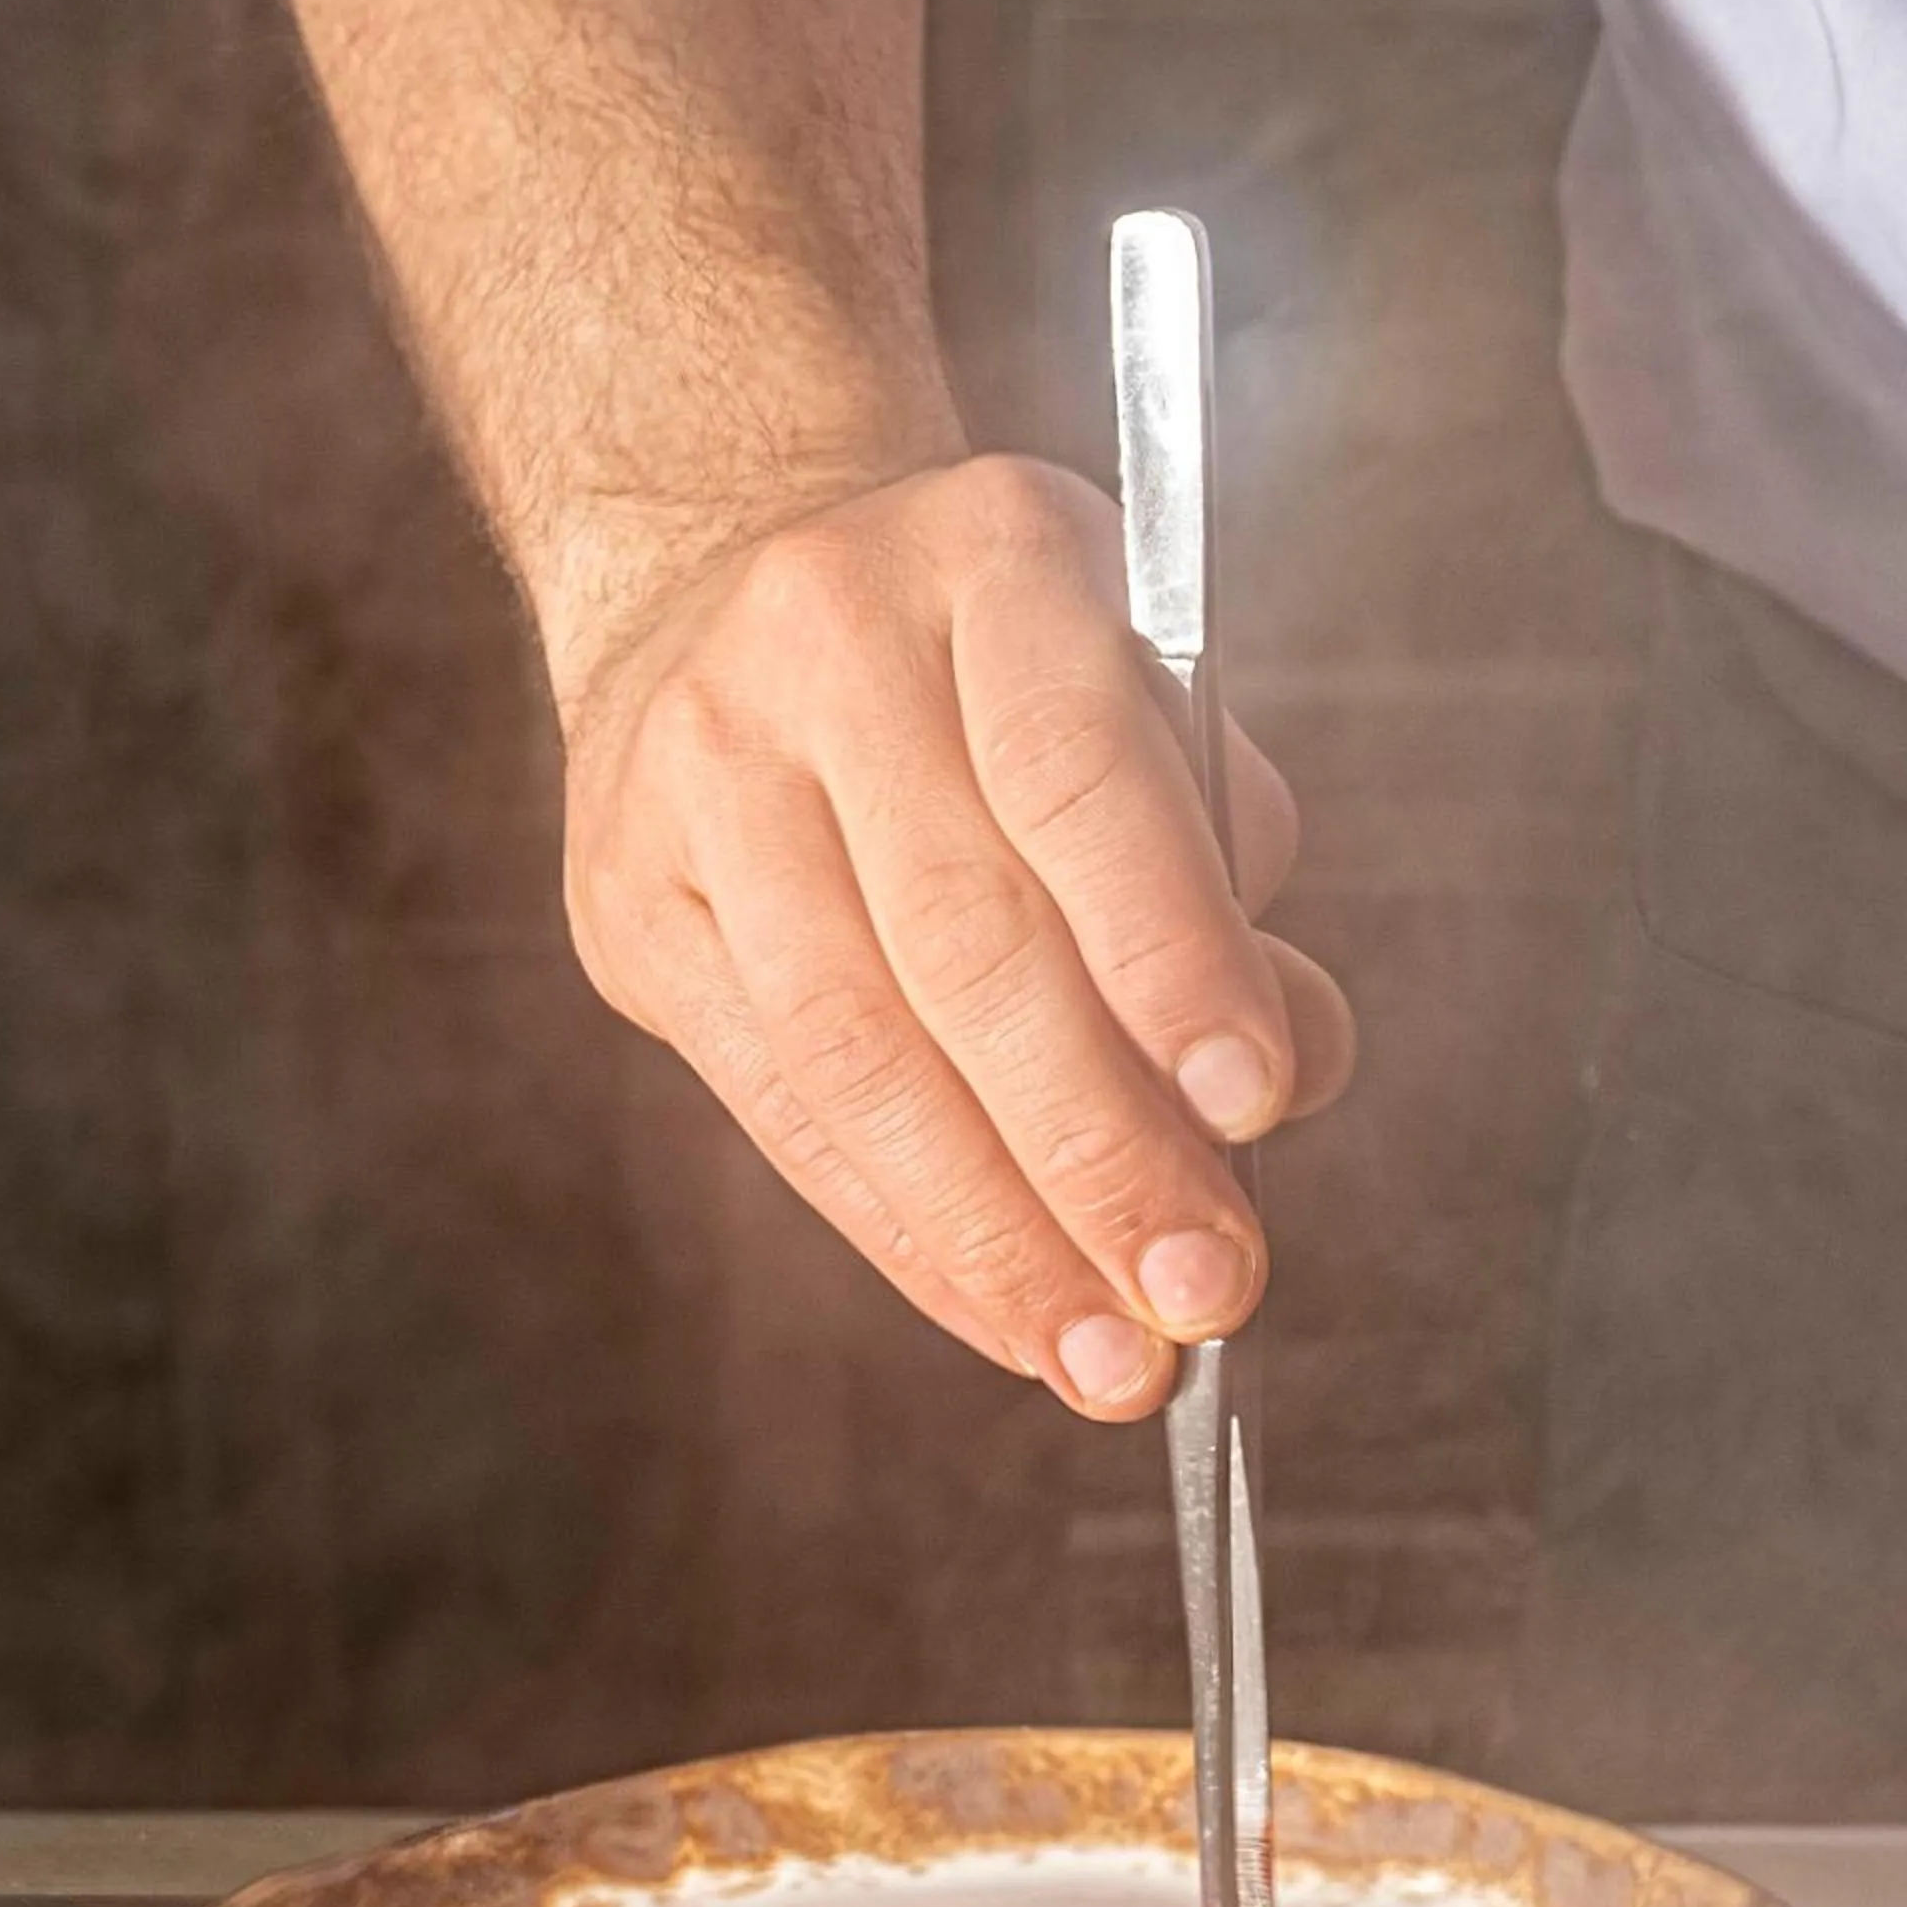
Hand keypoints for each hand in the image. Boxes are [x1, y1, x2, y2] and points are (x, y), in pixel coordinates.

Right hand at [555, 455, 1353, 1417]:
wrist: (715, 575)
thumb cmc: (973, 668)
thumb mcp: (1132, 691)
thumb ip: (1215, 867)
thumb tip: (1280, 1083)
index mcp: (984, 556)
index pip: (1079, 776)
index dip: (1170, 952)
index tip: (1259, 1105)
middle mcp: (816, 648)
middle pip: (962, 940)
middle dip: (1096, 1145)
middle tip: (1200, 1288)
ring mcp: (694, 780)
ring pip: (853, 1048)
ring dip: (994, 1230)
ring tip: (1104, 1350)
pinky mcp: (627, 906)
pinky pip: (780, 1106)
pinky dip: (902, 1231)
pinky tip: (996, 1308)